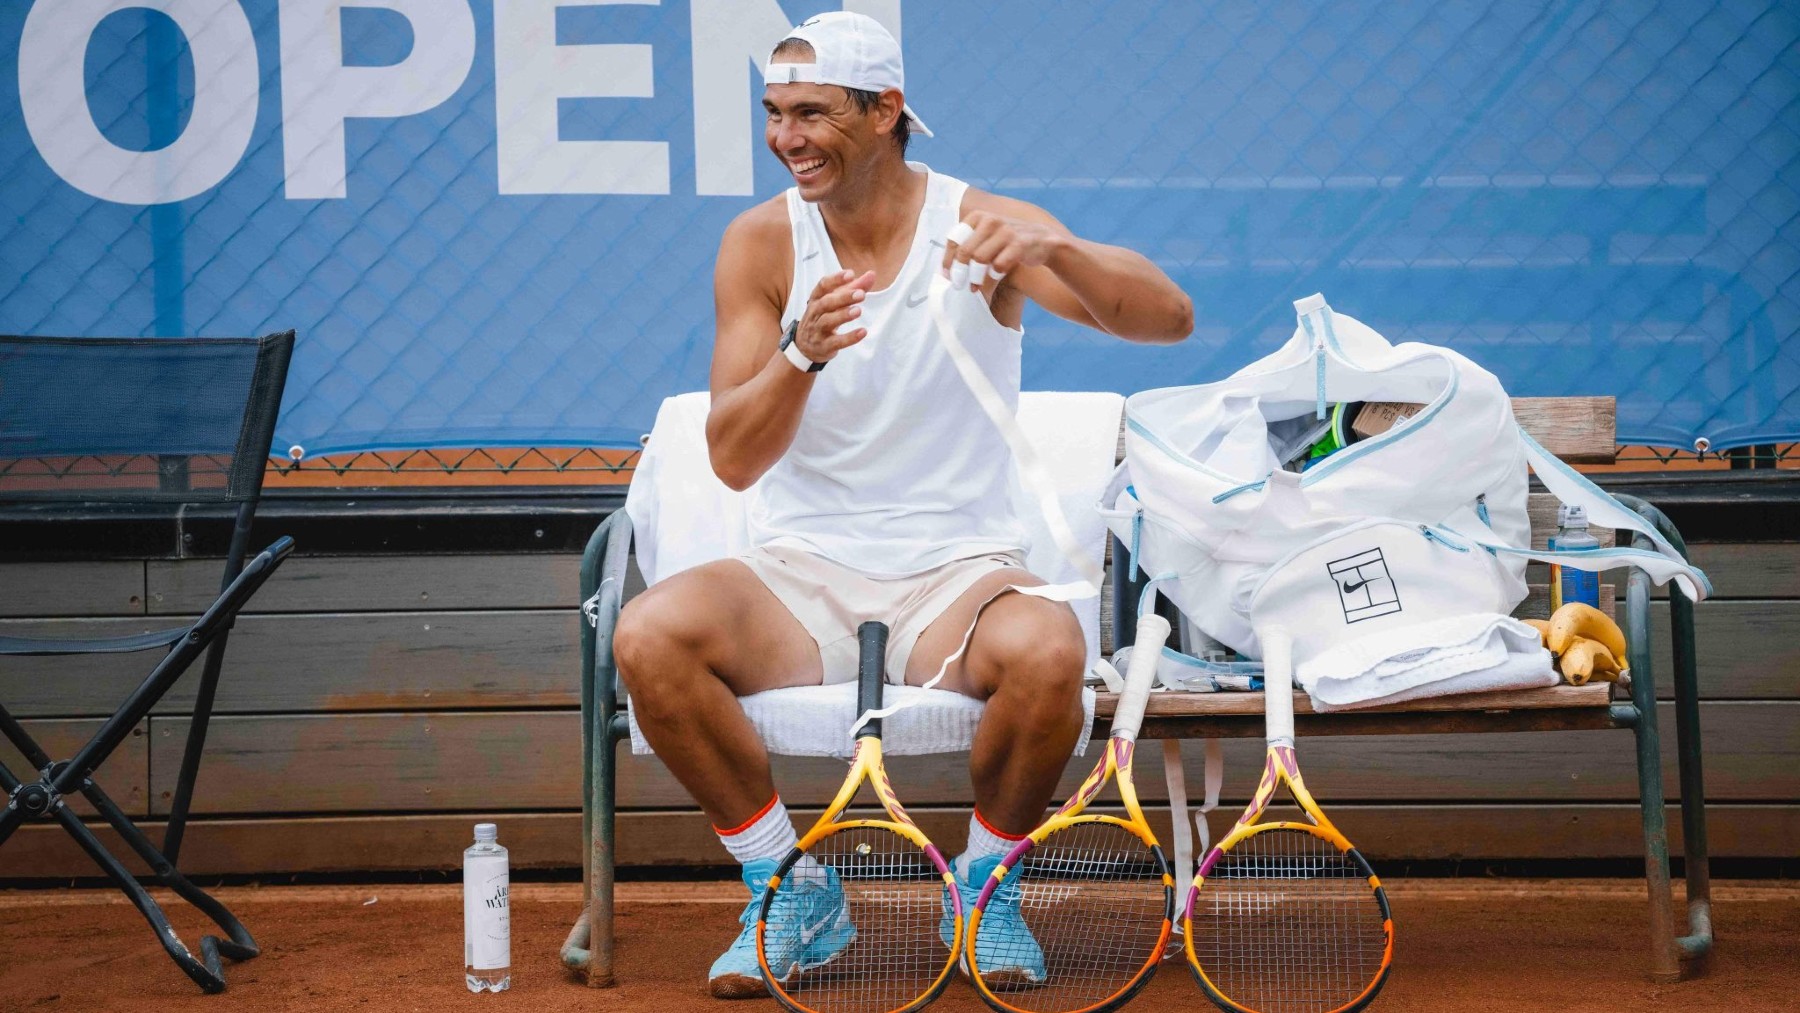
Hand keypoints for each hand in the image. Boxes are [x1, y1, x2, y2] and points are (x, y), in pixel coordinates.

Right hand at [794, 269, 875, 363]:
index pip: (823, 286)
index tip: (850, 274)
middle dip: (843, 297)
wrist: (804, 347)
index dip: (836, 279)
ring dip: (843, 315)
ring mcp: (817, 330)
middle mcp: (815, 313)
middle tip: (861, 294)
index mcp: (817, 299)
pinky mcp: (824, 346)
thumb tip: (872, 274)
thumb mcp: (835, 302)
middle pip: (826, 303)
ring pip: (827, 321)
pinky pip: (836, 342)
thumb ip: (853, 288)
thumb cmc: (823, 318)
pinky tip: (863, 332)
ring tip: (859, 311)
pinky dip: (849, 338)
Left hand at [941, 211, 1066, 292]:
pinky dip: (994, 275)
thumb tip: (945, 269)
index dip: (948, 259)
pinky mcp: (1019, 244)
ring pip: (980, 259)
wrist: (1043, 240)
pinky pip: (999, 265)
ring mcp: (1006, 231)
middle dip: (959, 272)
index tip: (946, 275)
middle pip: (965, 251)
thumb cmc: (1008, 242)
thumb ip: (968, 245)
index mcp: (978, 216)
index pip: (954, 239)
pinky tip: (996, 276)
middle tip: (957, 285)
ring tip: (974, 288)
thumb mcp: (987, 236)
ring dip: (975, 277)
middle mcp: (991, 220)